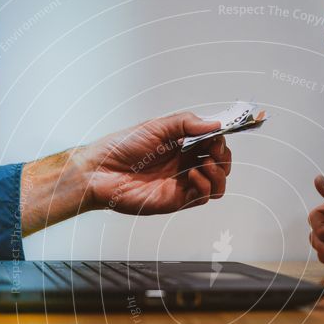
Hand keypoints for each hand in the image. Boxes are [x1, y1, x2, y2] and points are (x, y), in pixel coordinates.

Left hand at [85, 112, 231, 214]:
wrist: (99, 170)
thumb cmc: (121, 147)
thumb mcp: (157, 125)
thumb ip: (186, 123)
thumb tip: (214, 124)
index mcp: (182, 145)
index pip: (213, 143)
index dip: (220, 139)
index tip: (218, 134)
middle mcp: (185, 164)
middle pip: (220, 165)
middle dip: (224, 156)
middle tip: (214, 149)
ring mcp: (181, 183)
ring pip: (217, 184)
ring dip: (219, 173)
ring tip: (207, 164)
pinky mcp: (175, 200)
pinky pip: (201, 197)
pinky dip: (205, 185)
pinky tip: (194, 174)